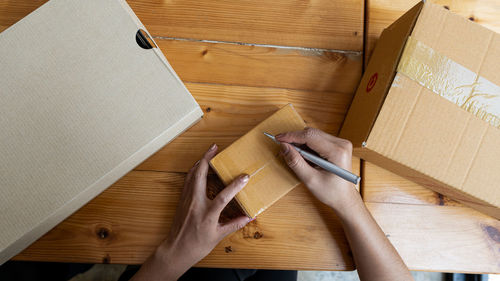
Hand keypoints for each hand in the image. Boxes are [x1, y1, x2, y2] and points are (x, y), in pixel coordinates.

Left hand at [131, 144, 251, 280]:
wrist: (176, 250)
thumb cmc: (197, 246)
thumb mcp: (218, 237)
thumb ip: (234, 224)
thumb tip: (249, 216)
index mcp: (207, 214)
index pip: (223, 196)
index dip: (235, 186)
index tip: (245, 176)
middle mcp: (195, 204)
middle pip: (200, 175)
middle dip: (207, 159)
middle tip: (215, 147)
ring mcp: (187, 200)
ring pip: (192, 175)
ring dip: (200, 162)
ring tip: (208, 153)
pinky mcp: (182, 200)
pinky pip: (187, 180)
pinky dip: (193, 171)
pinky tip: (198, 167)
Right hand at [276, 127, 358, 211]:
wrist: (344, 198)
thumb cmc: (331, 192)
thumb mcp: (310, 180)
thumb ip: (296, 162)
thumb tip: (283, 147)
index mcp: (337, 152)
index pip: (310, 136)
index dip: (291, 136)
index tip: (278, 138)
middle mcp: (341, 144)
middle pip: (312, 133)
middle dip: (295, 139)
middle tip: (283, 149)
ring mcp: (341, 143)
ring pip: (314, 135)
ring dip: (301, 143)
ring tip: (296, 157)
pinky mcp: (338, 145)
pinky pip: (318, 139)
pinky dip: (308, 146)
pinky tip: (305, 157)